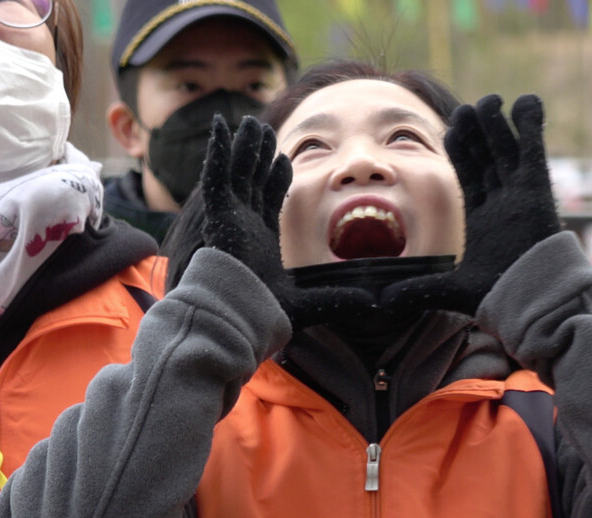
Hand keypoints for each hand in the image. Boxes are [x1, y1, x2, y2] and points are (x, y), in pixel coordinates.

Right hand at [201, 114, 376, 328]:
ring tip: (250, 122)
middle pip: (251, 180)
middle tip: (264, 130)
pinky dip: (217, 151)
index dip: (275, 177)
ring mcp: (229, 219)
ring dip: (242, 146)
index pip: (267, 200)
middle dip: (258, 155)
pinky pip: (216, 177)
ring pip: (236, 172)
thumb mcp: (310, 300)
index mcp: (260, 241)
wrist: (238, 322)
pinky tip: (220, 127)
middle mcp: (243, 226)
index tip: (285, 157)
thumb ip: (338, 296)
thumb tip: (375, 305)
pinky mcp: (218, 215)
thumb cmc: (265, 316)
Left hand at [380, 94, 560, 315]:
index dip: (462, 151)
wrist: (533, 303)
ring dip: (498, 124)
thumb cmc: (498, 297)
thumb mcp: (448, 288)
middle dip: (478, 132)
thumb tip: (380, 302)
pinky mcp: (538, 190)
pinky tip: (526, 102)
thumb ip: (416, 289)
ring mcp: (521, 194)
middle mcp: (502, 202)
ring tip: (489, 99)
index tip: (451, 128)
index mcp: (482, 218)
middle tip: (468, 108)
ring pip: (507, 149)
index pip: (469, 175)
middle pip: (487, 157)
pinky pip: (534, 151)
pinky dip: (531, 127)